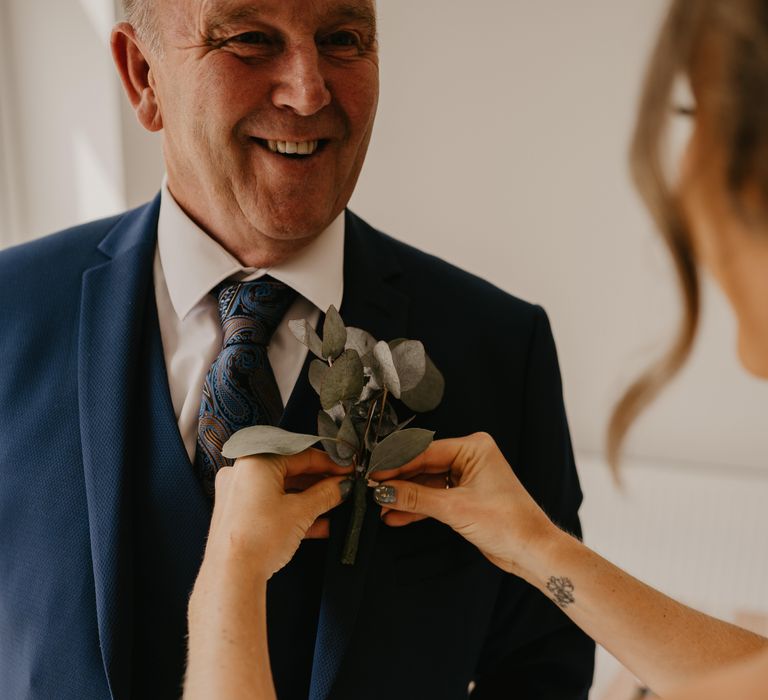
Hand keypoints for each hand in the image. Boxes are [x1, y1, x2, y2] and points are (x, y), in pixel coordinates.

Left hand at [202, 449, 351, 581]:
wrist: (232, 577)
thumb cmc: (258, 538)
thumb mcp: (301, 512)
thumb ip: (326, 494)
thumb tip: (341, 486)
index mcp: (255, 462)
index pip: (300, 454)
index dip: (329, 463)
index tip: (346, 470)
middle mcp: (243, 474)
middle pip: (291, 471)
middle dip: (320, 482)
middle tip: (343, 487)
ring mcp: (239, 496)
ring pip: (282, 490)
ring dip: (311, 499)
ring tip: (335, 505)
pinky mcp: (239, 516)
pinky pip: (272, 506)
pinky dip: (295, 512)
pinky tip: (320, 524)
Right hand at [373, 433, 559, 578]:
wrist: (532, 551)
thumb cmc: (508, 522)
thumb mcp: (455, 508)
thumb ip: (416, 498)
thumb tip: (383, 491)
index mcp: (474, 447)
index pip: (425, 451)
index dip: (396, 464)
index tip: (373, 473)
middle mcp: (470, 457)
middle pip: (423, 466)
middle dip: (398, 482)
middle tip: (371, 490)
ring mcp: (467, 477)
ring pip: (426, 484)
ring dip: (405, 498)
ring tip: (380, 508)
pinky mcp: (464, 497)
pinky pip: (434, 498)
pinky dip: (417, 508)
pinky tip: (396, 516)